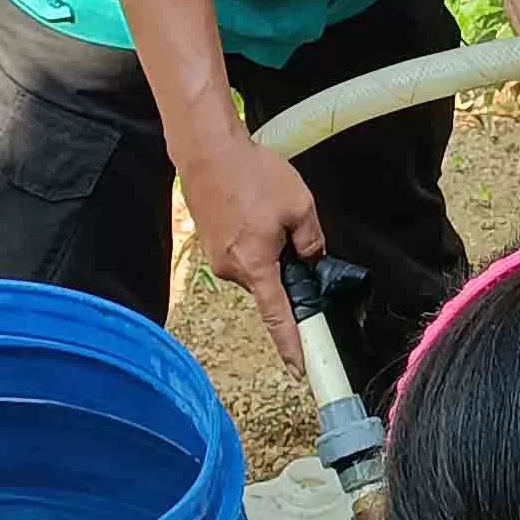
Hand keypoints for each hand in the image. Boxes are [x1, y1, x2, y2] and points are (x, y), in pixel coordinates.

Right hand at [180, 129, 326, 367]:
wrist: (207, 150)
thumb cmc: (252, 174)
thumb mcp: (300, 206)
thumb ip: (312, 240)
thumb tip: (312, 259)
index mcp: (256, 266)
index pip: (279, 317)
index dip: (292, 345)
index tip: (300, 370)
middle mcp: (232, 269)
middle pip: (270, 284)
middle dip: (284, 265)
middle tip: (287, 225)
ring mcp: (217, 257)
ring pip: (256, 265)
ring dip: (267, 246)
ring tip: (264, 206)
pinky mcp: (209, 243)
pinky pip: (241, 251)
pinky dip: (252, 237)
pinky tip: (250, 207)